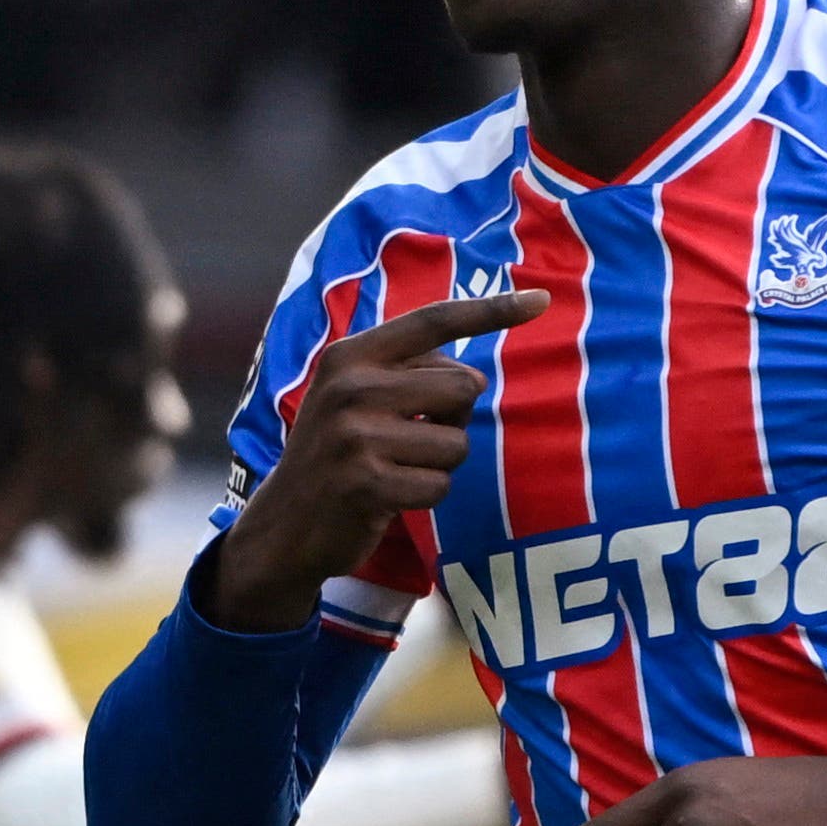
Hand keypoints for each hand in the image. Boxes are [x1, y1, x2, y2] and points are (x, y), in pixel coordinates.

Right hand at [201, 284, 547, 626]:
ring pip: (456, 443)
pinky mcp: (366, 483)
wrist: (284, 524)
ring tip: (396, 468)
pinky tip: (390, 497)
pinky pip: (440, 486)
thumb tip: (474, 378)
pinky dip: (426, 496)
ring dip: (440, 464)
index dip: (491, 310)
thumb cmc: (337, 454)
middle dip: (454, 419)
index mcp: (350, 355)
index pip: (434, 321)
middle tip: (411, 437)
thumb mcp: (354, 397)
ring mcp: (356, 436)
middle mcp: (350, 387)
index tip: (542, 301)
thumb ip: (407, 374)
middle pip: (462, 387)